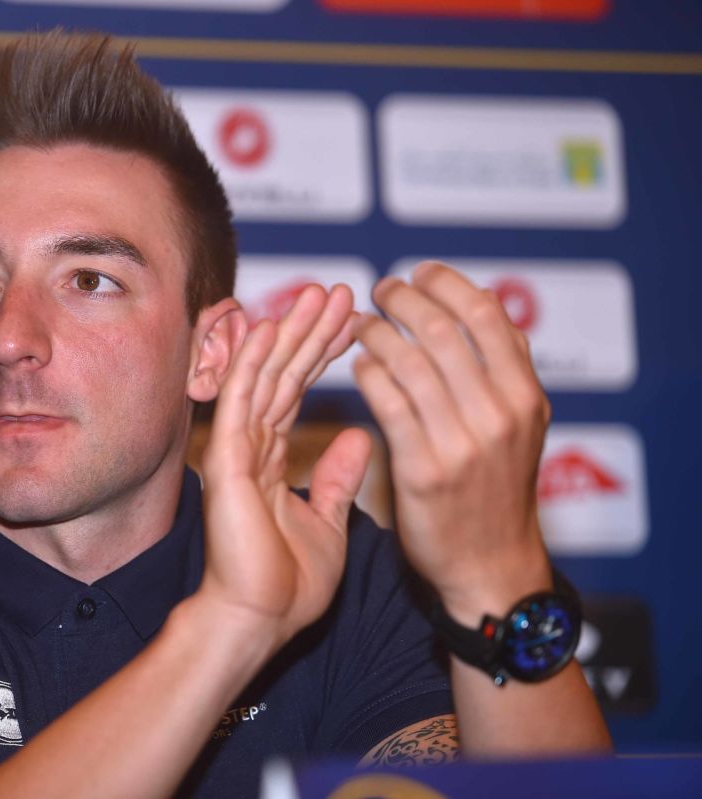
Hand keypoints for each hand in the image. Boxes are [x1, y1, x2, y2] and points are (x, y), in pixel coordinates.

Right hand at [197, 284, 371, 645]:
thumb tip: (357, 439)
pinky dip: (252, 362)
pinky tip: (267, 327)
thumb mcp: (329, 522)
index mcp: (272, 460)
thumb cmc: (287, 584)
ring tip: (316, 295)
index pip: (298, 391)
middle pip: (283, 375)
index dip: (323, 353)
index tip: (351, 320)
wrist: (259, 618)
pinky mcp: (226, 460)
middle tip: (338, 291)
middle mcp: (251, 448)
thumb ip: (336, 478)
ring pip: (264, 378)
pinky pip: (240, 401)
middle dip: (310, 332)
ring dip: (288, 334)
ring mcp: (236, 451)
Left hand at [353, 262, 552, 624]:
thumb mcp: (521, 424)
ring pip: (410, 362)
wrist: (489, 565)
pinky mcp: (423, 470)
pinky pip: (388, 403)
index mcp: (525, 395)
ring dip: (378, 332)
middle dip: (404, 299)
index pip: (486, 315)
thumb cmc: (497, 488)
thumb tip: (483, 301)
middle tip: (380, 289)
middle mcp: (499, 414)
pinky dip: (370, 373)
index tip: (421, 272)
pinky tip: (359, 365)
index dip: (448, 284)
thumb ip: (505, 367)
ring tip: (360, 323)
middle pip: (443, 330)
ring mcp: (462, 442)